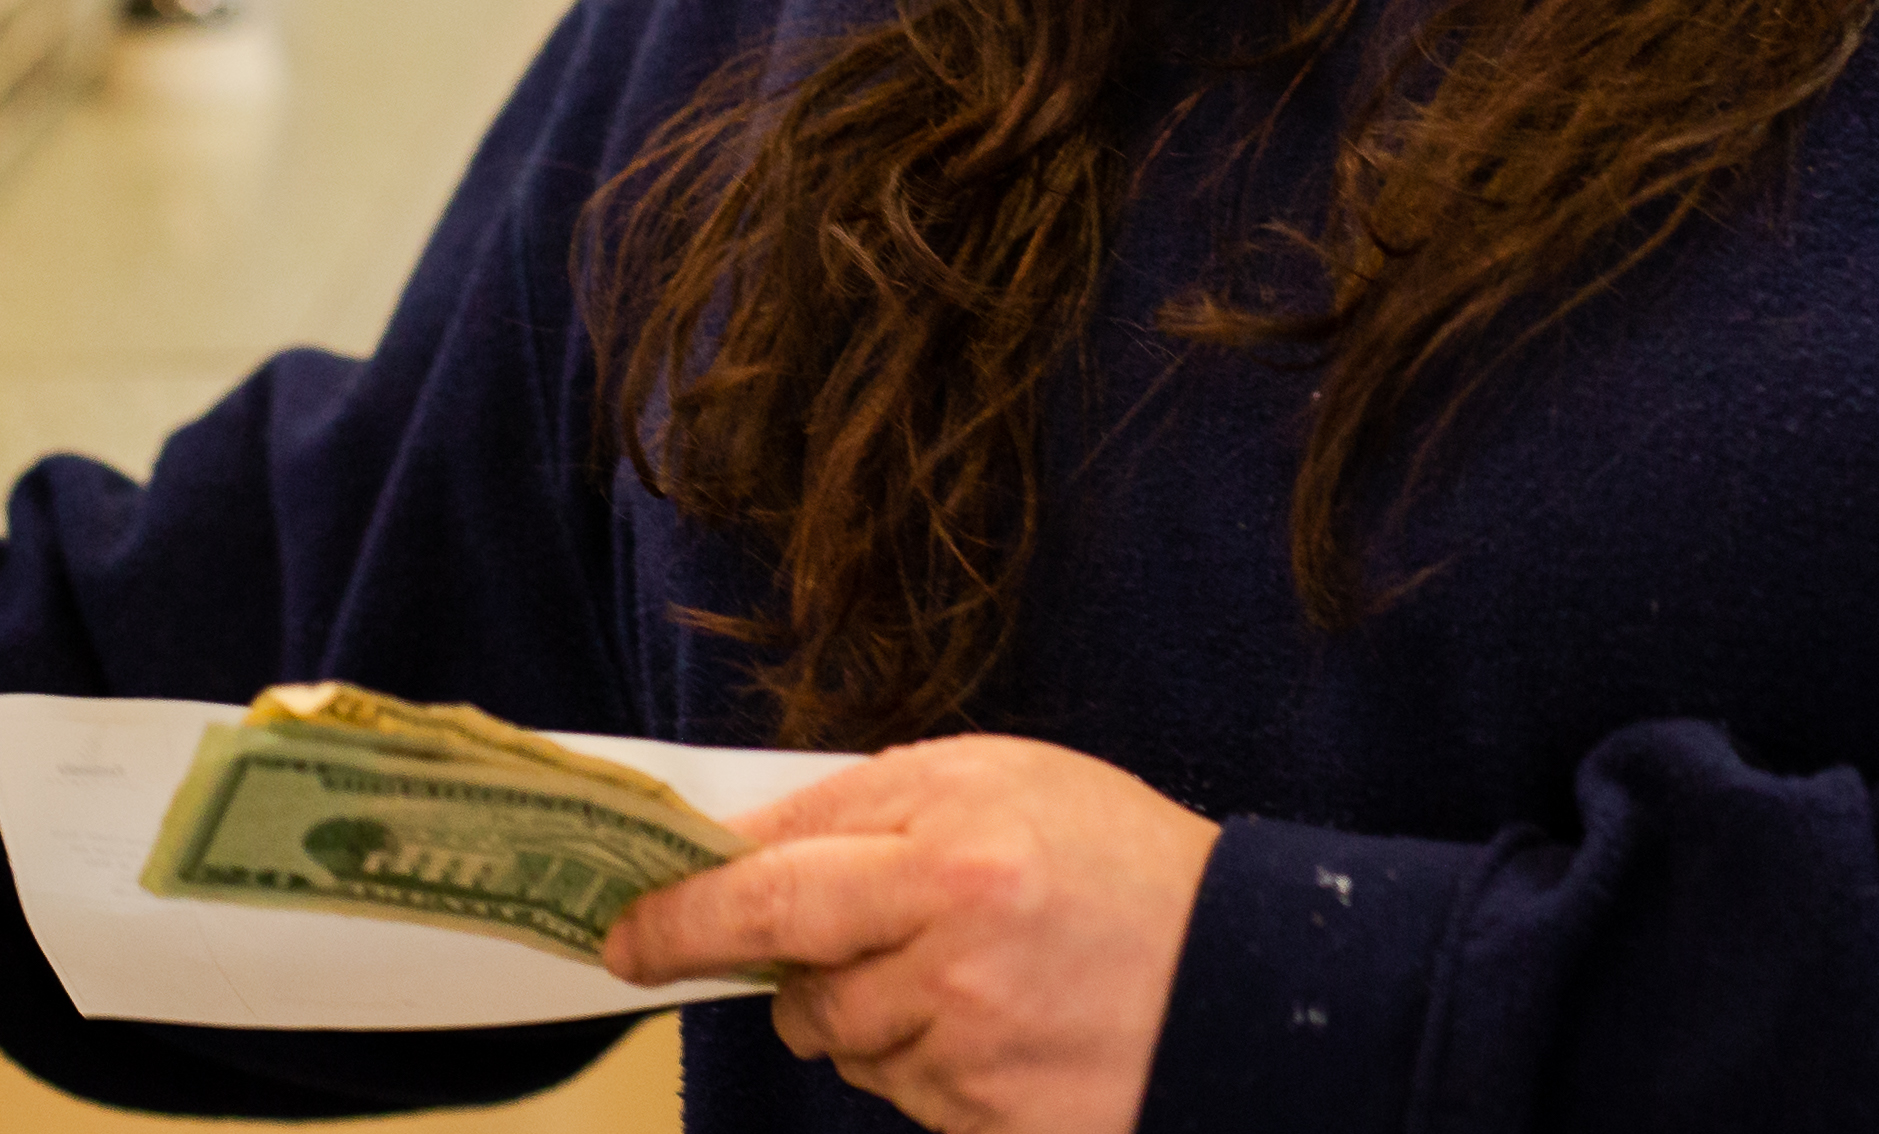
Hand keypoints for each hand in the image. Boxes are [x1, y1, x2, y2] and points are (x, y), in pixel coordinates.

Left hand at [601, 735, 1219, 1133]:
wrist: (1253, 976)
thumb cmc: (1121, 860)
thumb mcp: (1002, 778)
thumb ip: (866, 805)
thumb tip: (743, 851)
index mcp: (951, 854)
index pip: (768, 892)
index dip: (680, 917)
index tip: (625, 932)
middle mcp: (954, 959)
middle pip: (795, 985)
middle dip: (772, 968)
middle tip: (801, 944)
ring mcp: (975, 1055)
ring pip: (843, 1046)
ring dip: (863, 1014)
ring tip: (958, 970)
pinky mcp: (995, 1125)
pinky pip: (904, 1098)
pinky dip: (921, 1063)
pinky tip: (995, 1023)